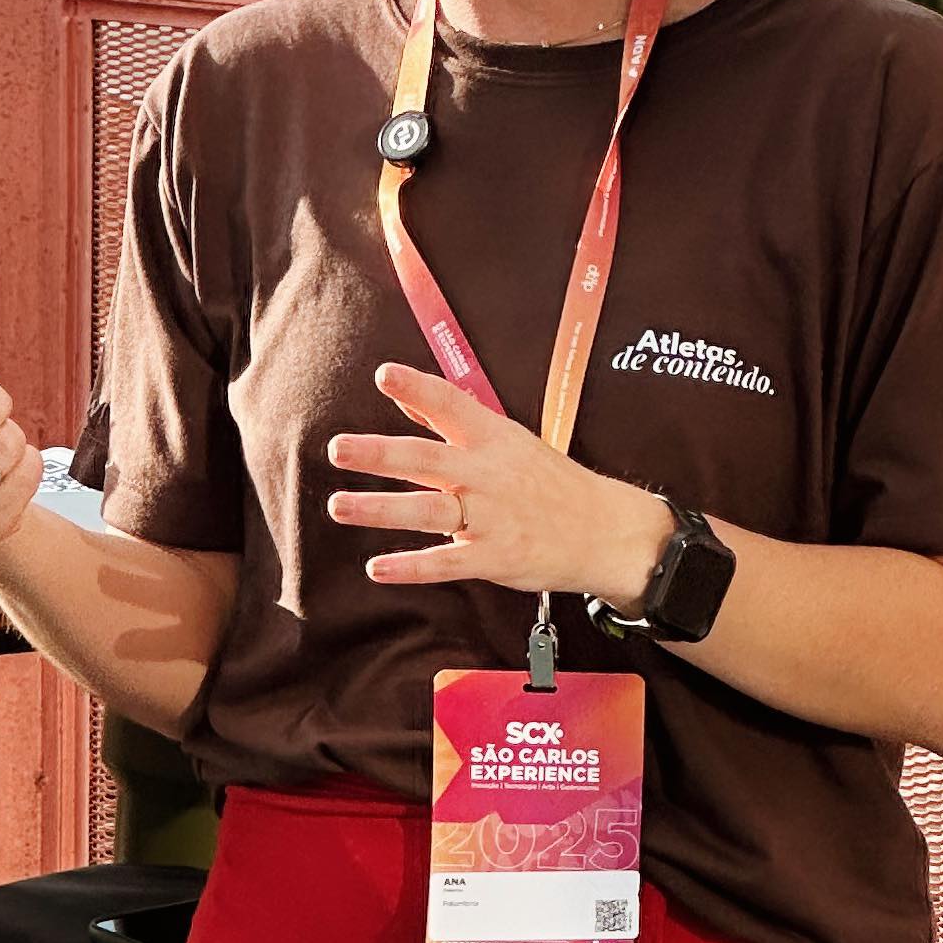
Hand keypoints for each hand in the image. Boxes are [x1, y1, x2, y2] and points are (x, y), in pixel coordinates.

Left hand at [326, 362, 671, 606]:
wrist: (604, 531)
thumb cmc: (550, 482)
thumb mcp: (508, 441)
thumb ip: (453, 421)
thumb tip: (405, 395)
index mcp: (494, 439)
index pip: (452, 405)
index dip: (418, 388)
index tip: (385, 374)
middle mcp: (487, 474)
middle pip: (426, 459)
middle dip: (379, 454)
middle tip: (337, 449)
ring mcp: (490, 517)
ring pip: (427, 511)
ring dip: (380, 509)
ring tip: (338, 506)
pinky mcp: (493, 557)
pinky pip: (445, 563)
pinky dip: (411, 567)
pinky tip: (377, 567)